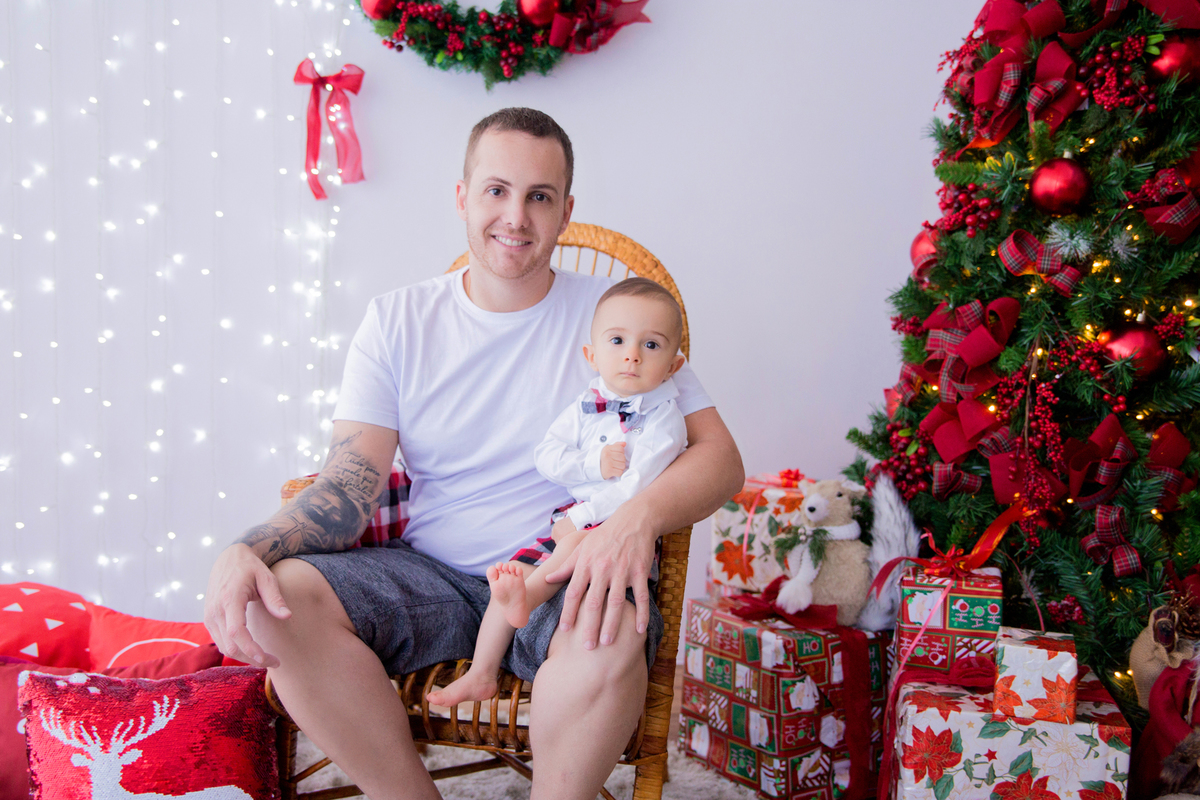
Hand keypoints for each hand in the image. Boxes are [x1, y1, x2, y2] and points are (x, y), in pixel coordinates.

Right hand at [204, 544, 291, 667]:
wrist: (228, 559)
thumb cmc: (251, 567)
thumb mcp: (267, 577)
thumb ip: (275, 597)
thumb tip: (287, 616)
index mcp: (230, 598)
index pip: (237, 632)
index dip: (251, 650)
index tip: (269, 659)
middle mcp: (215, 610)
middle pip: (230, 645)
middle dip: (252, 659)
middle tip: (275, 662)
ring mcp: (209, 616)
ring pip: (225, 647)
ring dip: (245, 658)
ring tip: (267, 659)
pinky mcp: (209, 620)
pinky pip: (221, 642)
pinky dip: (236, 650)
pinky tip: (253, 651)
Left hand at [543, 503, 653, 648]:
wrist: (633, 521)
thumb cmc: (604, 536)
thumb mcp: (581, 548)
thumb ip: (565, 566)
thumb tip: (547, 578)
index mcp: (586, 564)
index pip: (574, 592)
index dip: (569, 611)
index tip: (565, 630)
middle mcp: (602, 569)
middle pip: (594, 602)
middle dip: (589, 625)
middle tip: (587, 647)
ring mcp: (622, 571)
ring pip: (616, 602)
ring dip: (612, 624)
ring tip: (607, 643)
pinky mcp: (639, 571)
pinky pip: (641, 596)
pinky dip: (641, 613)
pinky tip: (639, 630)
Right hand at [600, 442, 626, 479]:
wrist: (594, 468)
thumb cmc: (603, 458)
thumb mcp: (608, 449)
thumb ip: (617, 445)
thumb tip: (624, 443)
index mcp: (607, 449)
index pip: (621, 449)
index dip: (621, 452)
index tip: (616, 455)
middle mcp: (607, 455)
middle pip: (623, 458)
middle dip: (621, 461)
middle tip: (616, 462)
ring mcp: (608, 463)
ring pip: (623, 466)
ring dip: (620, 467)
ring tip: (615, 466)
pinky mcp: (609, 471)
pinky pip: (620, 472)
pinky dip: (618, 472)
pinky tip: (614, 471)